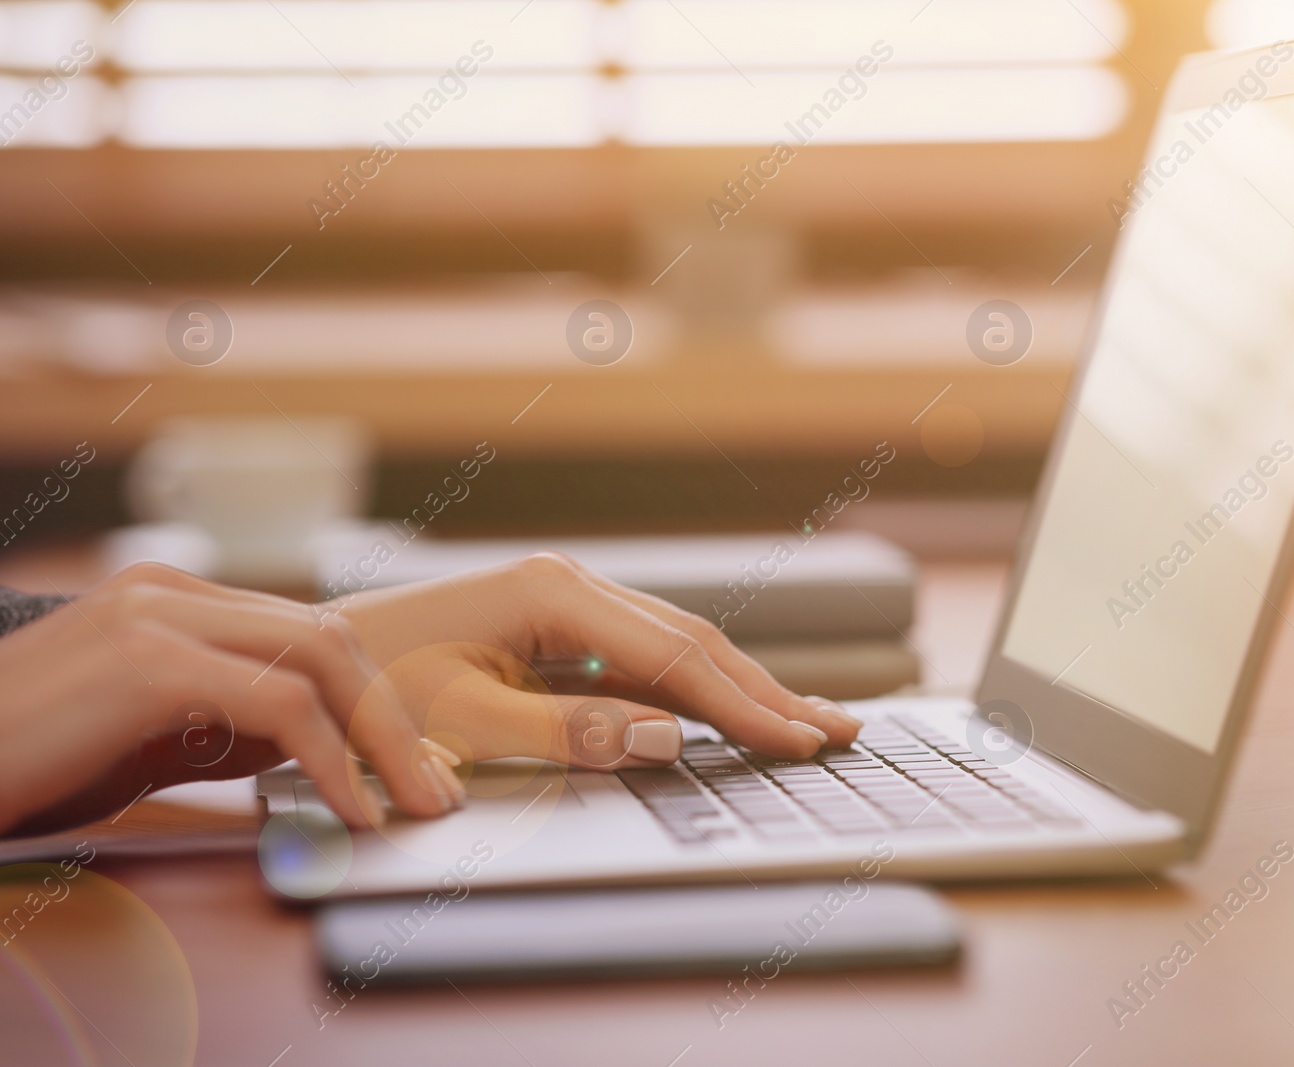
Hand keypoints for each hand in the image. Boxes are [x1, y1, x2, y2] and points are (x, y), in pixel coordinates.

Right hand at [0, 563, 452, 837]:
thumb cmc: (28, 763)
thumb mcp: (145, 738)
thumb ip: (225, 725)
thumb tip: (315, 747)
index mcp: (173, 598)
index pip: (309, 634)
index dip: (373, 699)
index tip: (412, 763)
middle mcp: (171, 590)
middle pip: (330, 638)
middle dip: (396, 717)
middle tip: (435, 789)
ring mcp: (159, 615)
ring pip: (322, 659)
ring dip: (382, 738)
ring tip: (411, 803)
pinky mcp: (149, 658)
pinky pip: (282, 703)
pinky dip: (332, 756)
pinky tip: (347, 805)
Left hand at [333, 552, 861, 770]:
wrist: (308, 664)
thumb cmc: (372, 691)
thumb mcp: (463, 719)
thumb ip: (569, 731)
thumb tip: (669, 736)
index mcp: (556, 593)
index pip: (677, 656)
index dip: (744, 705)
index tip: (800, 742)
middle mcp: (572, 586)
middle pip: (694, 642)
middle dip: (768, 691)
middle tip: (841, 731)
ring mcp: (568, 603)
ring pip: (678, 647)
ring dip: (743, 689)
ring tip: (809, 721)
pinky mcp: (558, 628)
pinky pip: (646, 660)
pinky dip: (698, 691)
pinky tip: (730, 711)